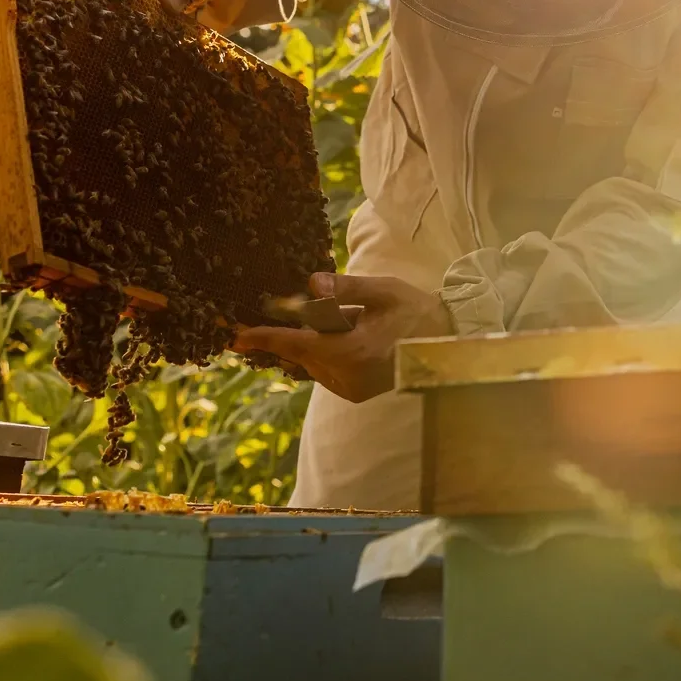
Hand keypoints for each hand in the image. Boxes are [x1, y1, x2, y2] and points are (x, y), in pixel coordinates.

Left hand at [232, 272, 452, 402]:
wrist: (445, 345)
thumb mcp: (383, 291)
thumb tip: (311, 285)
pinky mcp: (353, 394)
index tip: (234, 336)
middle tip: (317, 310)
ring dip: (316, 342)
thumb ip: (346, 288)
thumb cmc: (415, 312)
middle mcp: (347, 376)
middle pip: (302, 352)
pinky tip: (348, 338)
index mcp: (353, 351)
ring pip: (311, 363)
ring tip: (349, 323)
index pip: (297, 344)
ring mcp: (350, 389)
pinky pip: (323, 371)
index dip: (264, 338)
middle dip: (298, 331)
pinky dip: (324, 353)